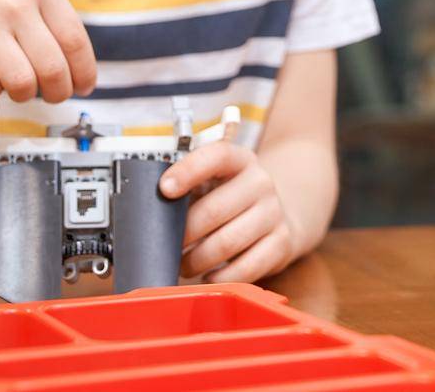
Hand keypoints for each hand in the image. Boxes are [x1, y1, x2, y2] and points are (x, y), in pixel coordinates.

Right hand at [0, 0, 95, 102]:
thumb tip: (74, 61)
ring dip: (25, 95)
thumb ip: (48, 10)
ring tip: (19, 86)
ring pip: (22, 84)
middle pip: (53, 69)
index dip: (83, 73)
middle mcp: (16, 5)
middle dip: (58, 92)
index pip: (75, 42)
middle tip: (54, 95)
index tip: (83, 87)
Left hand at [160, 142, 296, 282]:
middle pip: (214, 210)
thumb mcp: (214, 181)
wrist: (275, 214)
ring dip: (196, 260)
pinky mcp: (281, 243)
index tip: (164, 189)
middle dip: (183, 233)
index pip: (216, 156)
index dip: (189, 171)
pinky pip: (245, 269)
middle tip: (167, 245)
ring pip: (226, 244)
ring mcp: (274, 213)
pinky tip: (209, 276)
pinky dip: (221, 277)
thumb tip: (152, 211)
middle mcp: (260, 183)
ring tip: (183, 265)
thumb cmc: (230, 198)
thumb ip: (189, 187)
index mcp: (240, 160)